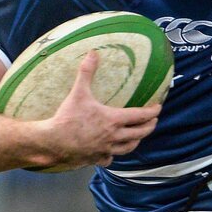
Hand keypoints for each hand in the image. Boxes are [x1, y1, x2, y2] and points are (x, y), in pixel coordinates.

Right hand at [38, 51, 159, 170]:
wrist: (52, 142)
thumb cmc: (67, 118)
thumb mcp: (78, 92)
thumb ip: (87, 72)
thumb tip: (93, 53)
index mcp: (113, 120)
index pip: (140, 116)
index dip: (152, 112)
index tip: (159, 108)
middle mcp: (114, 136)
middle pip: (139, 133)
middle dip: (149, 126)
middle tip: (154, 121)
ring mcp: (106, 150)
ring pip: (128, 147)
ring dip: (136, 141)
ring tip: (138, 136)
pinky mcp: (96, 159)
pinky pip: (109, 159)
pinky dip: (113, 155)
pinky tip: (111, 153)